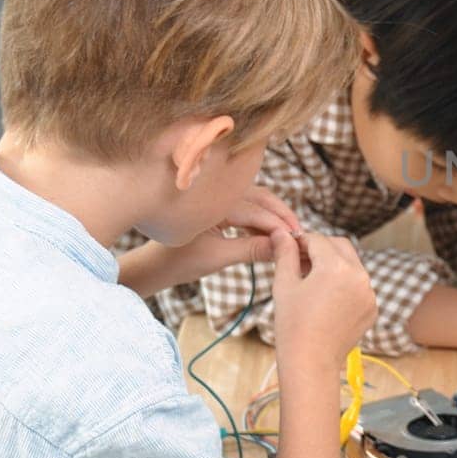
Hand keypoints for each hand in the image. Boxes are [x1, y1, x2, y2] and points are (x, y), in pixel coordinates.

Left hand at [182, 185, 302, 274]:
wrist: (154, 264)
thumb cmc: (178, 261)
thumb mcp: (217, 258)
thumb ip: (251, 250)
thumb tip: (282, 247)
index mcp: (213, 202)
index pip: (256, 211)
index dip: (279, 226)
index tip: (298, 239)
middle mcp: (217, 193)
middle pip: (261, 198)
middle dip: (282, 216)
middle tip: (301, 235)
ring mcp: (219, 198)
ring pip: (257, 201)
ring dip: (274, 217)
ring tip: (290, 236)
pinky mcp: (220, 205)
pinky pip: (248, 207)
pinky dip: (262, 219)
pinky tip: (271, 233)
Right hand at [271, 231, 375, 369]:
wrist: (310, 361)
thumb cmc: (293, 324)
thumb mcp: (284, 285)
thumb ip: (286, 254)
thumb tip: (282, 232)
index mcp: (336, 266)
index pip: (318, 239)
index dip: (301, 241)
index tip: (289, 247)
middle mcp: (359, 275)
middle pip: (340, 246)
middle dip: (321, 248)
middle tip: (300, 260)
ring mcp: (369, 292)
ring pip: (352, 264)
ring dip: (334, 264)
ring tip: (311, 280)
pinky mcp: (372, 307)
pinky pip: (359, 285)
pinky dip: (345, 284)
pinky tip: (326, 298)